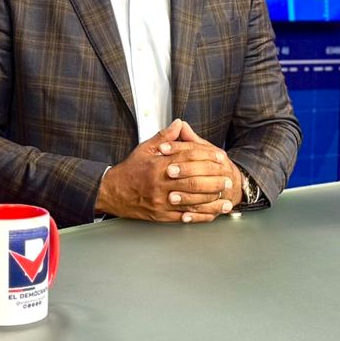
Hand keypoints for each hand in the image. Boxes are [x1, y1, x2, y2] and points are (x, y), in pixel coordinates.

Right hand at [95, 120, 235, 222]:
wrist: (112, 192)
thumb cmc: (130, 170)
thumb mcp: (145, 149)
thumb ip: (164, 137)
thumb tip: (179, 123)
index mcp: (158, 165)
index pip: (187, 158)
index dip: (207, 156)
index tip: (220, 157)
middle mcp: (160, 184)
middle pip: (193, 181)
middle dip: (214, 180)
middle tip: (227, 179)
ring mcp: (161, 201)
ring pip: (191, 201)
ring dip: (211, 201)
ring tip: (225, 199)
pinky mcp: (160, 215)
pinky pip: (183, 217)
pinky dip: (199, 216)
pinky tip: (211, 214)